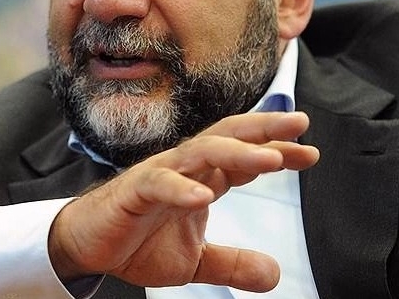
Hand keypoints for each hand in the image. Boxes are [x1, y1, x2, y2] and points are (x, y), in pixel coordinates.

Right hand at [48, 111, 318, 291]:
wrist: (88, 247)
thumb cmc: (138, 241)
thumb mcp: (195, 262)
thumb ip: (232, 263)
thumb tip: (274, 275)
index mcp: (202, 178)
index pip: (245, 156)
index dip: (277, 150)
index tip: (310, 153)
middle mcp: (185, 167)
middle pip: (229, 137)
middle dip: (264, 128)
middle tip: (300, 122)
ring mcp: (160, 174)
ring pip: (201, 151)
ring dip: (237, 153)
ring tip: (271, 160)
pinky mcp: (133, 191)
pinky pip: (159, 183)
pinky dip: (181, 189)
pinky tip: (203, 197)